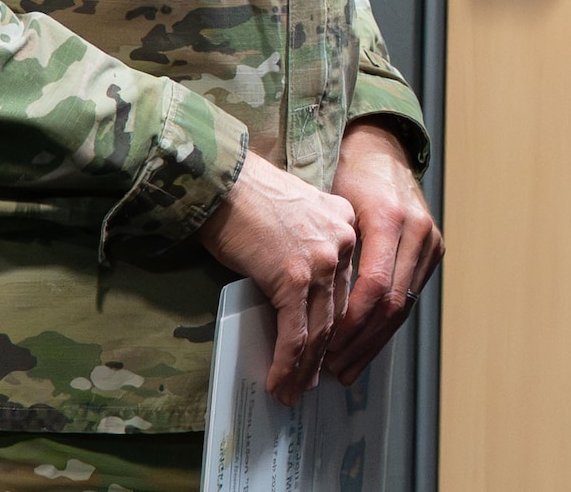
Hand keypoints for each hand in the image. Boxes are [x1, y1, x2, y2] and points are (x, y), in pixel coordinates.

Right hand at [197, 150, 358, 404]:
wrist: (222, 181)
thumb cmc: (246, 196)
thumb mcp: (294, 213)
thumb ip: (309, 244)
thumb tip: (300, 291)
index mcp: (344, 222)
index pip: (348, 283)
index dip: (339, 324)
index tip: (331, 350)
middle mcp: (341, 240)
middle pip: (338, 310)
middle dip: (325, 353)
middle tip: (312, 381)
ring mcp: (321, 260)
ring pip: (319, 328)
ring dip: (305, 367)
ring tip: (293, 391)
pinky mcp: (293, 277)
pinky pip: (294, 332)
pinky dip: (286, 362)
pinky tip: (278, 381)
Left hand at [324, 122, 443, 384]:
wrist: (382, 149)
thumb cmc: (347, 175)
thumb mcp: (333, 205)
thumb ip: (327, 249)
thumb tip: (298, 304)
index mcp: (388, 216)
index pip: (373, 285)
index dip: (350, 322)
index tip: (324, 348)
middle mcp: (416, 229)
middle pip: (392, 303)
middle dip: (361, 341)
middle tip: (332, 368)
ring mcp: (429, 240)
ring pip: (404, 306)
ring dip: (374, 341)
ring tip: (346, 367)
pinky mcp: (434, 249)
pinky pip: (410, 296)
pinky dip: (387, 324)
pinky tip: (366, 344)